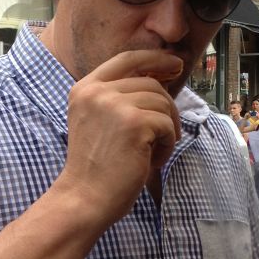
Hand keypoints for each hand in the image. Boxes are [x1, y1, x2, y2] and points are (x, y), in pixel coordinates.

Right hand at [61, 49, 183, 222]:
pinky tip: (152, 161)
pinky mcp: (134, 123)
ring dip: (166, 130)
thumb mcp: (98, 122)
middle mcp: (97, 92)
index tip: (175, 65)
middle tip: (164, 136)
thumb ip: (119, 99)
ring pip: (163, 103)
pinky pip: (167, 125)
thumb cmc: (95, 169)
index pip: (127, 59)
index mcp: (85, 89)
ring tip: (152, 153)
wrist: (84, 199)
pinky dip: (167, 145)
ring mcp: (114, 105)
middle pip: (151, 84)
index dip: (155, 59)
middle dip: (165, 109)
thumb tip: (162, 81)